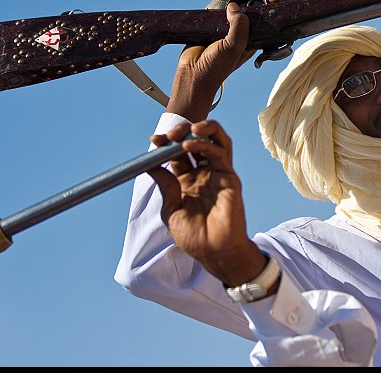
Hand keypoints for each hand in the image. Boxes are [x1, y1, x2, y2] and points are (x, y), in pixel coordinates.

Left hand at [147, 120, 266, 286]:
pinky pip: (221, 154)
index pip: (176, 153)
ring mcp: (218, 173)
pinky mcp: (229, 177)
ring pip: (215, 140)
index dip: (166, 143)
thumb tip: (150, 164)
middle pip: (195, 141)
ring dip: (203, 129)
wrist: (213, 251)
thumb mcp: (171, 209)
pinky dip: (207, 145)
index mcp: (187, 180)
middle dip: (183, 132)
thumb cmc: (193, 236)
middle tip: (170, 134)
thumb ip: (165, 185)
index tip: (154, 140)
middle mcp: (203, 172)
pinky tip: (191, 146)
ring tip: (188, 129)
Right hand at [166, 0, 282, 121]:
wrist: (193, 76)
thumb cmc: (217, 66)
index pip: (266, 19)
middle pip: (254, 10)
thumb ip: (239, 25)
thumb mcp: (234, 46)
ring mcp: (224, 31)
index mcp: (251, 40)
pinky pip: (215, 11)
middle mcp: (240, 34)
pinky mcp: (208, 28)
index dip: (272, 5)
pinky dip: (220, 0)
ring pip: (236, 8)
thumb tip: (234, 5)